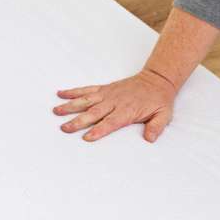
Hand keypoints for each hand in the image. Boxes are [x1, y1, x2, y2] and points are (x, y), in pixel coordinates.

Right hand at [54, 69, 176, 142]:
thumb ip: (156, 127)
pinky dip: (74, 92)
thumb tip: (150, 139)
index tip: (86, 137)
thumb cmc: (159, 100)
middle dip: (78, 121)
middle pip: (93, 113)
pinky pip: (87, 90)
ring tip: (56, 111)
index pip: (110, 122)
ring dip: (70, 106)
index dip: (99, 130)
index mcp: (127, 110)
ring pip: (86, 100)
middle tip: (64, 128)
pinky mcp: (104, 89)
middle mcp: (114, 102)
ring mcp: (108, 94)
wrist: (157, 80)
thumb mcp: (164, 115)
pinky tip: (61, 94)